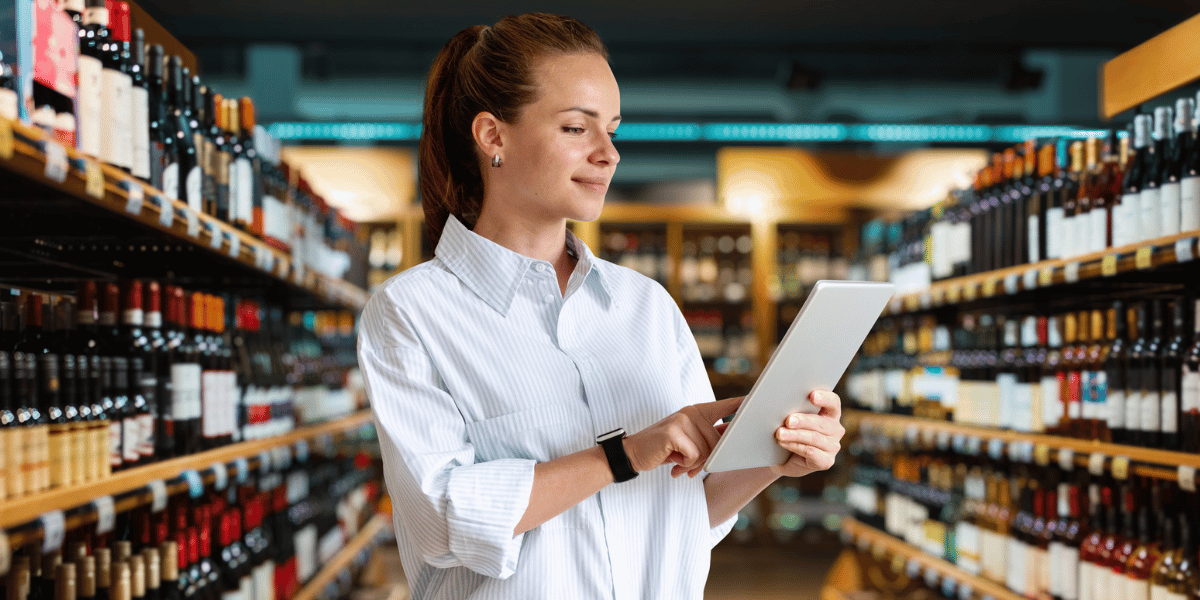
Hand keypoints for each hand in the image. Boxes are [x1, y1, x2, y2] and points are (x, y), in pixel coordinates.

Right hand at [623, 396, 742, 478]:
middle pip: (717, 443)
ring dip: (693, 464)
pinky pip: (694, 456)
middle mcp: (691, 412)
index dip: (742, 403)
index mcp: (698, 411)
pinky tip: (672, 460)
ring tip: (678, 460)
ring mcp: (682, 420)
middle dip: (705, 460)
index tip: (758, 397)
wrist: (634, 453)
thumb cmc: (665, 449)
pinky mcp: (674, 432)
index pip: (725, 405)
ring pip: (706, 452)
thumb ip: (710, 437)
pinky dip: (684, 464)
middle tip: (687, 463)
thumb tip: (733, 439)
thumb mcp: (689, 440)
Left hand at [770, 390, 844, 477]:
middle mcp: (835, 429)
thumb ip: (794, 410)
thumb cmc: (789, 431)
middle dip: (803, 420)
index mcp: (830, 414)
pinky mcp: (826, 461)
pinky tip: (783, 443)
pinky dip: (795, 446)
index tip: (812, 396)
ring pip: (814, 438)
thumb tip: (782, 403)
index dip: (825, 398)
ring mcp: (833, 446)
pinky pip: (810, 452)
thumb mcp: (792, 419)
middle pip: (821, 422)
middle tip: (788, 420)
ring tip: (780, 433)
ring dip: (795, 435)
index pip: (833, 403)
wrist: (782, 457)